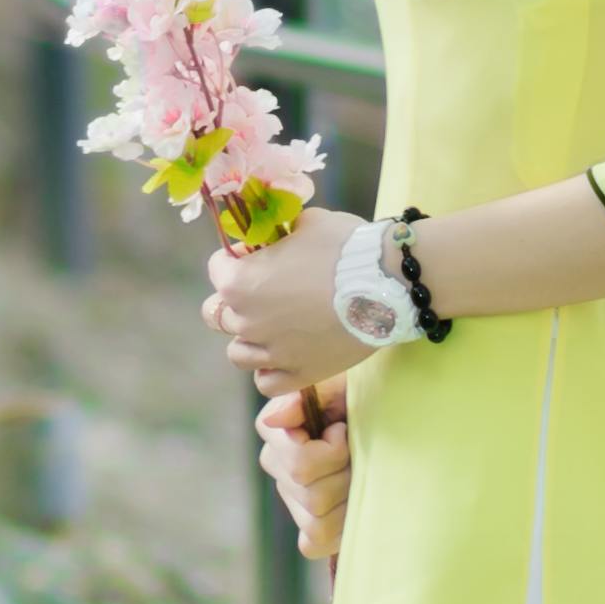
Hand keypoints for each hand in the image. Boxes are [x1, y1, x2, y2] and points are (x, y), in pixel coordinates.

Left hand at [204, 204, 367, 381]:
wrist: (387, 283)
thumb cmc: (345, 247)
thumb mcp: (307, 221)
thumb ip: (281, 231)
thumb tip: (279, 234)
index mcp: (239, 282)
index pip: (216, 269)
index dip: (236, 259)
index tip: (257, 255)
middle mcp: (247, 321)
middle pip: (221, 313)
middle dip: (239, 299)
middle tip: (270, 289)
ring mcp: (271, 353)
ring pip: (238, 353)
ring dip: (250, 339)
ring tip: (274, 327)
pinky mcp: (298, 375)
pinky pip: (266, 382)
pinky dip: (269, 370)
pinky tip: (284, 356)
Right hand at [257, 380, 351, 562]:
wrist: (391, 415)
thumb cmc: (363, 397)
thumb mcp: (338, 385)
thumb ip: (304, 397)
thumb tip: (276, 420)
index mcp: (276, 431)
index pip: (300, 465)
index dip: (332, 452)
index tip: (344, 430)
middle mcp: (277, 466)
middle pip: (312, 495)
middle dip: (346, 474)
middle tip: (359, 455)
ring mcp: (291, 499)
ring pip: (316, 520)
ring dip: (348, 498)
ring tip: (360, 474)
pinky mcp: (309, 528)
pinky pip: (314, 542)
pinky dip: (339, 529)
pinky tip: (353, 503)